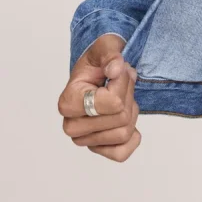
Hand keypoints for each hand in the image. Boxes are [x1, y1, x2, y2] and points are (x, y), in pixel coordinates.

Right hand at [58, 33, 141, 161]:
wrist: (95, 72)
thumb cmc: (97, 61)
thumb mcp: (104, 48)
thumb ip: (110, 55)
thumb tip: (115, 70)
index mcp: (68, 101)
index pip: (113, 102)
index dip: (123, 83)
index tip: (117, 70)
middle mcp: (71, 125)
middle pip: (121, 118)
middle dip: (129, 96)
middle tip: (121, 82)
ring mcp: (84, 140)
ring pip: (124, 133)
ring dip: (131, 111)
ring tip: (122, 96)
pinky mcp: (97, 148)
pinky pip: (121, 153)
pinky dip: (132, 137)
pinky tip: (128, 120)